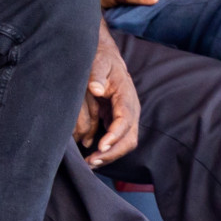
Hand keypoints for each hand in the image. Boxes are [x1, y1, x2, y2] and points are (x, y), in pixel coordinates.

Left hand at [74, 24, 139, 165]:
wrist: (106, 57)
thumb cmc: (101, 60)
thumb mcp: (98, 62)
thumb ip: (96, 74)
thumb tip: (96, 89)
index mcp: (127, 96)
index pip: (125, 120)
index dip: (115, 135)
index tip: (101, 146)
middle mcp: (131, 110)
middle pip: (129, 138)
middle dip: (112, 152)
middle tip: (92, 161)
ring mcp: (126, 117)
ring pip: (125, 143)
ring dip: (109, 156)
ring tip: (90, 163)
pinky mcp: (117, 122)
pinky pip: (116, 141)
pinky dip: (106, 152)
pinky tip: (91, 158)